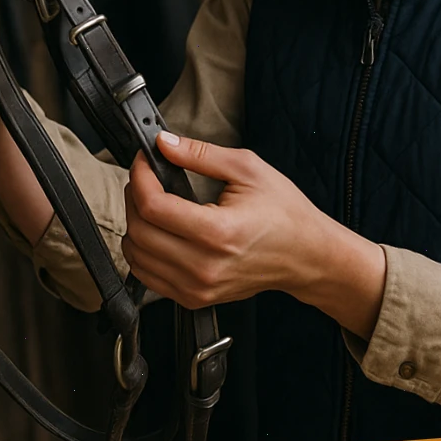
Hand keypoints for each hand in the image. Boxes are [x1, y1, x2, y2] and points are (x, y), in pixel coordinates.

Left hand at [121, 132, 387, 338]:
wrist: (306, 255)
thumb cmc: (285, 213)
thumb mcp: (248, 169)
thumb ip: (201, 154)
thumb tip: (164, 143)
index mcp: (218, 232)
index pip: (154, 206)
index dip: (140, 176)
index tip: (144, 160)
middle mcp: (204, 266)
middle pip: (139, 231)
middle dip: (134, 196)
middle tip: (146, 177)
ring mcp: (198, 287)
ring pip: (137, 256)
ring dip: (134, 224)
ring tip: (152, 203)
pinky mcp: (194, 298)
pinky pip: (147, 277)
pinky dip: (143, 252)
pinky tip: (157, 231)